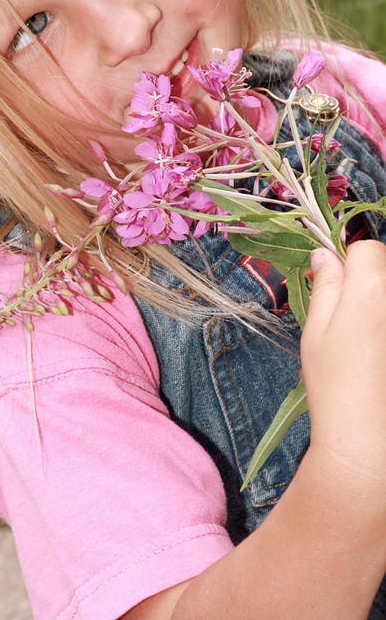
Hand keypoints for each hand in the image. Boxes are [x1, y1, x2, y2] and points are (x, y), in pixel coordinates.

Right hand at [301, 240, 385, 503]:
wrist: (370, 447)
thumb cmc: (336, 389)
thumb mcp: (317, 333)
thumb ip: (326, 287)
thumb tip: (326, 255)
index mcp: (373, 289)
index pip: (368, 249)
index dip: (352, 264)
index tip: (343, 289)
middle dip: (375, 286)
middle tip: (360, 323)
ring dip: (384, 313)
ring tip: (374, 348)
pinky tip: (381, 362)